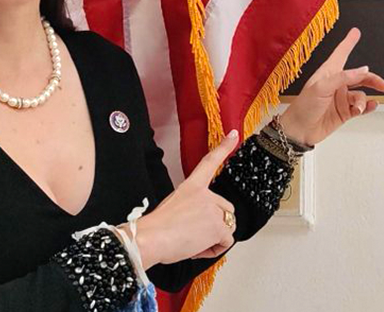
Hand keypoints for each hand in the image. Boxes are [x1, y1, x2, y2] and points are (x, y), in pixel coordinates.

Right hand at [131, 130, 239, 268]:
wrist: (150, 238)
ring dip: (214, 238)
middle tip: (194, 234)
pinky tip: (198, 248)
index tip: (234, 135)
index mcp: (191, 186)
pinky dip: (214, 249)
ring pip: (228, 227)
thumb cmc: (155, 229)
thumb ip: (191, 208)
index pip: (210, 162)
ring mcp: (213, 209)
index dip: (224, 148)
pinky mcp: (218, 226)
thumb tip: (200, 224)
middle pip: (226, 209)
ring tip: (193, 242)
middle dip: (216, 224)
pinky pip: (226, 242)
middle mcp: (205, 194)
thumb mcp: (172, 207)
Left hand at [278, 27, 383, 146]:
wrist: (300, 131)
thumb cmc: (304, 106)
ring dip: (362, 100)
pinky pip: (361, 107)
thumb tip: (362, 70)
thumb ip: (343, 78)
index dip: (348, 42)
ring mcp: (341, 98)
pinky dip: (367, 107)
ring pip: (361, 94)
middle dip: (372, 79)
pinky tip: (370, 107)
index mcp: (328, 73)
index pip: (341, 54)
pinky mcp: (345, 112)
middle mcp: (337, 84)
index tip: (355, 32)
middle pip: (360, 76)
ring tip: (358, 107)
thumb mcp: (321, 88)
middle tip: (383, 85)